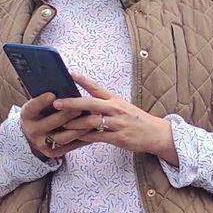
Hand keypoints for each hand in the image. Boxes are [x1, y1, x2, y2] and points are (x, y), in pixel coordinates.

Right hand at [19, 91, 90, 161]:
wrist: (33, 136)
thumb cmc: (40, 114)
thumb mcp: (37, 106)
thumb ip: (47, 100)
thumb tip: (63, 86)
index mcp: (26, 115)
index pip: (32, 107)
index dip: (41, 101)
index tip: (52, 94)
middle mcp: (32, 130)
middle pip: (52, 122)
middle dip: (67, 114)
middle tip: (81, 106)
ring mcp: (42, 143)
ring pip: (64, 136)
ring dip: (79, 128)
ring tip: (91, 120)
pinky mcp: (52, 153)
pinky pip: (70, 146)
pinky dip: (83, 139)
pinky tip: (93, 132)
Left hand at [47, 72, 177, 163]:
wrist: (156, 134)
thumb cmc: (137, 120)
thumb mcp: (124, 106)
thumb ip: (106, 104)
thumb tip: (86, 103)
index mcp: (116, 100)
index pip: (97, 88)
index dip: (83, 80)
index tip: (70, 73)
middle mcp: (116, 109)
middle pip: (90, 104)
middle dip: (71, 103)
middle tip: (56, 104)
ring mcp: (117, 124)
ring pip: (91, 122)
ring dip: (74, 124)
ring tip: (62, 125)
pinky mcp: (119, 138)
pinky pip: (97, 137)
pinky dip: (85, 137)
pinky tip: (76, 138)